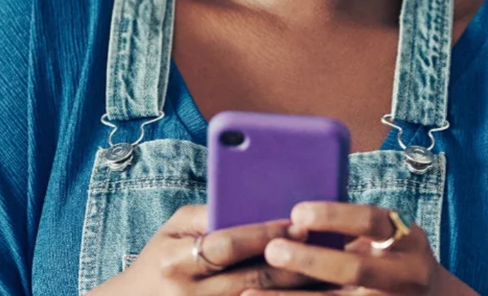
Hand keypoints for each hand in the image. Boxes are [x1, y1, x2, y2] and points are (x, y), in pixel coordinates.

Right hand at [86, 204, 316, 294]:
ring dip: (294, 290)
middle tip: (324, 247)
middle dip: (290, 262)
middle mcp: (189, 295)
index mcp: (176, 261)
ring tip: (327, 274)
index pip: (227, 245)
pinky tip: (304, 294)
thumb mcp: (173, 229)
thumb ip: (208, 214)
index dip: (263, 234)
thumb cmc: (160, 258)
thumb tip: (252, 202)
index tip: (297, 224)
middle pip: (251, 279)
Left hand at [243, 201, 458, 294]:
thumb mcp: (387, 234)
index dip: (333, 216)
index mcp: (406, 240)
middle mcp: (403, 276)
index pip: (370, 221)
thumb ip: (352, 225)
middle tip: (271, 249)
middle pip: (354, 268)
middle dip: (310, 260)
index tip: (296, 213)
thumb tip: (292, 214)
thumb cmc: (394, 256)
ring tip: (249, 295)